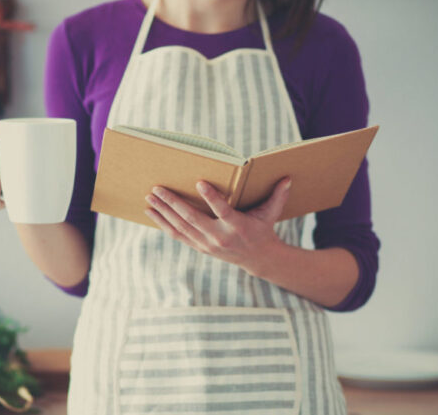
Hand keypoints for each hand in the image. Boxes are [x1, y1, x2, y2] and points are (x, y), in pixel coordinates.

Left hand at [144, 177, 291, 275]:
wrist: (256, 259)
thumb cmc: (262, 229)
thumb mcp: (271, 214)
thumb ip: (278, 196)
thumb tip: (288, 178)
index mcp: (237, 226)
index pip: (222, 210)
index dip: (211, 198)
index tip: (199, 182)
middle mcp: (219, 237)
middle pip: (192, 219)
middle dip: (173, 203)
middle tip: (158, 189)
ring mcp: (206, 244)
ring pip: (180, 227)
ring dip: (163, 212)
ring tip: (149, 198)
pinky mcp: (199, 246)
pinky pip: (177, 235)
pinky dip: (163, 224)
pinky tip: (151, 213)